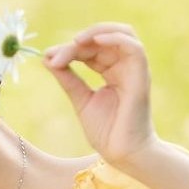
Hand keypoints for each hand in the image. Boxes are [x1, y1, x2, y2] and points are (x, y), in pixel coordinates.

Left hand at [43, 23, 156, 167]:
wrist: (122, 154)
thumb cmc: (106, 132)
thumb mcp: (80, 100)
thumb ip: (68, 79)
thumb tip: (48, 58)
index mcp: (112, 72)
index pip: (92, 49)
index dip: (70, 49)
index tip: (48, 56)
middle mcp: (125, 67)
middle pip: (103, 40)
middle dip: (77, 43)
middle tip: (56, 54)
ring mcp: (134, 71)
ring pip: (122, 35)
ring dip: (97, 33)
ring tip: (75, 42)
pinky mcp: (141, 77)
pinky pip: (134, 48)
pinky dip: (115, 39)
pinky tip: (95, 42)